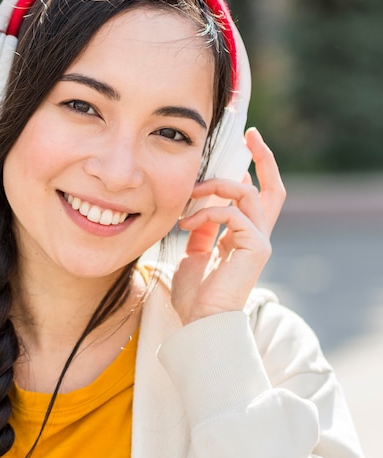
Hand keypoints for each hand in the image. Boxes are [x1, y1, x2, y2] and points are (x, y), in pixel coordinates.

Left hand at [171, 128, 285, 324]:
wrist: (200, 322)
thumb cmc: (194, 294)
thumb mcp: (193, 253)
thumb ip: (201, 231)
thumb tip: (196, 210)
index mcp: (242, 236)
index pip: (254, 197)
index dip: (250, 172)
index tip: (240, 150)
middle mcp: (256, 235)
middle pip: (271, 189)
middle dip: (264, 158)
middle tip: (250, 135)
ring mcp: (258, 241)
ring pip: (249, 193)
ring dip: (217, 185)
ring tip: (191, 193)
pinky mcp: (256, 247)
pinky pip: (234, 213)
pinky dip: (207, 213)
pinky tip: (186, 224)